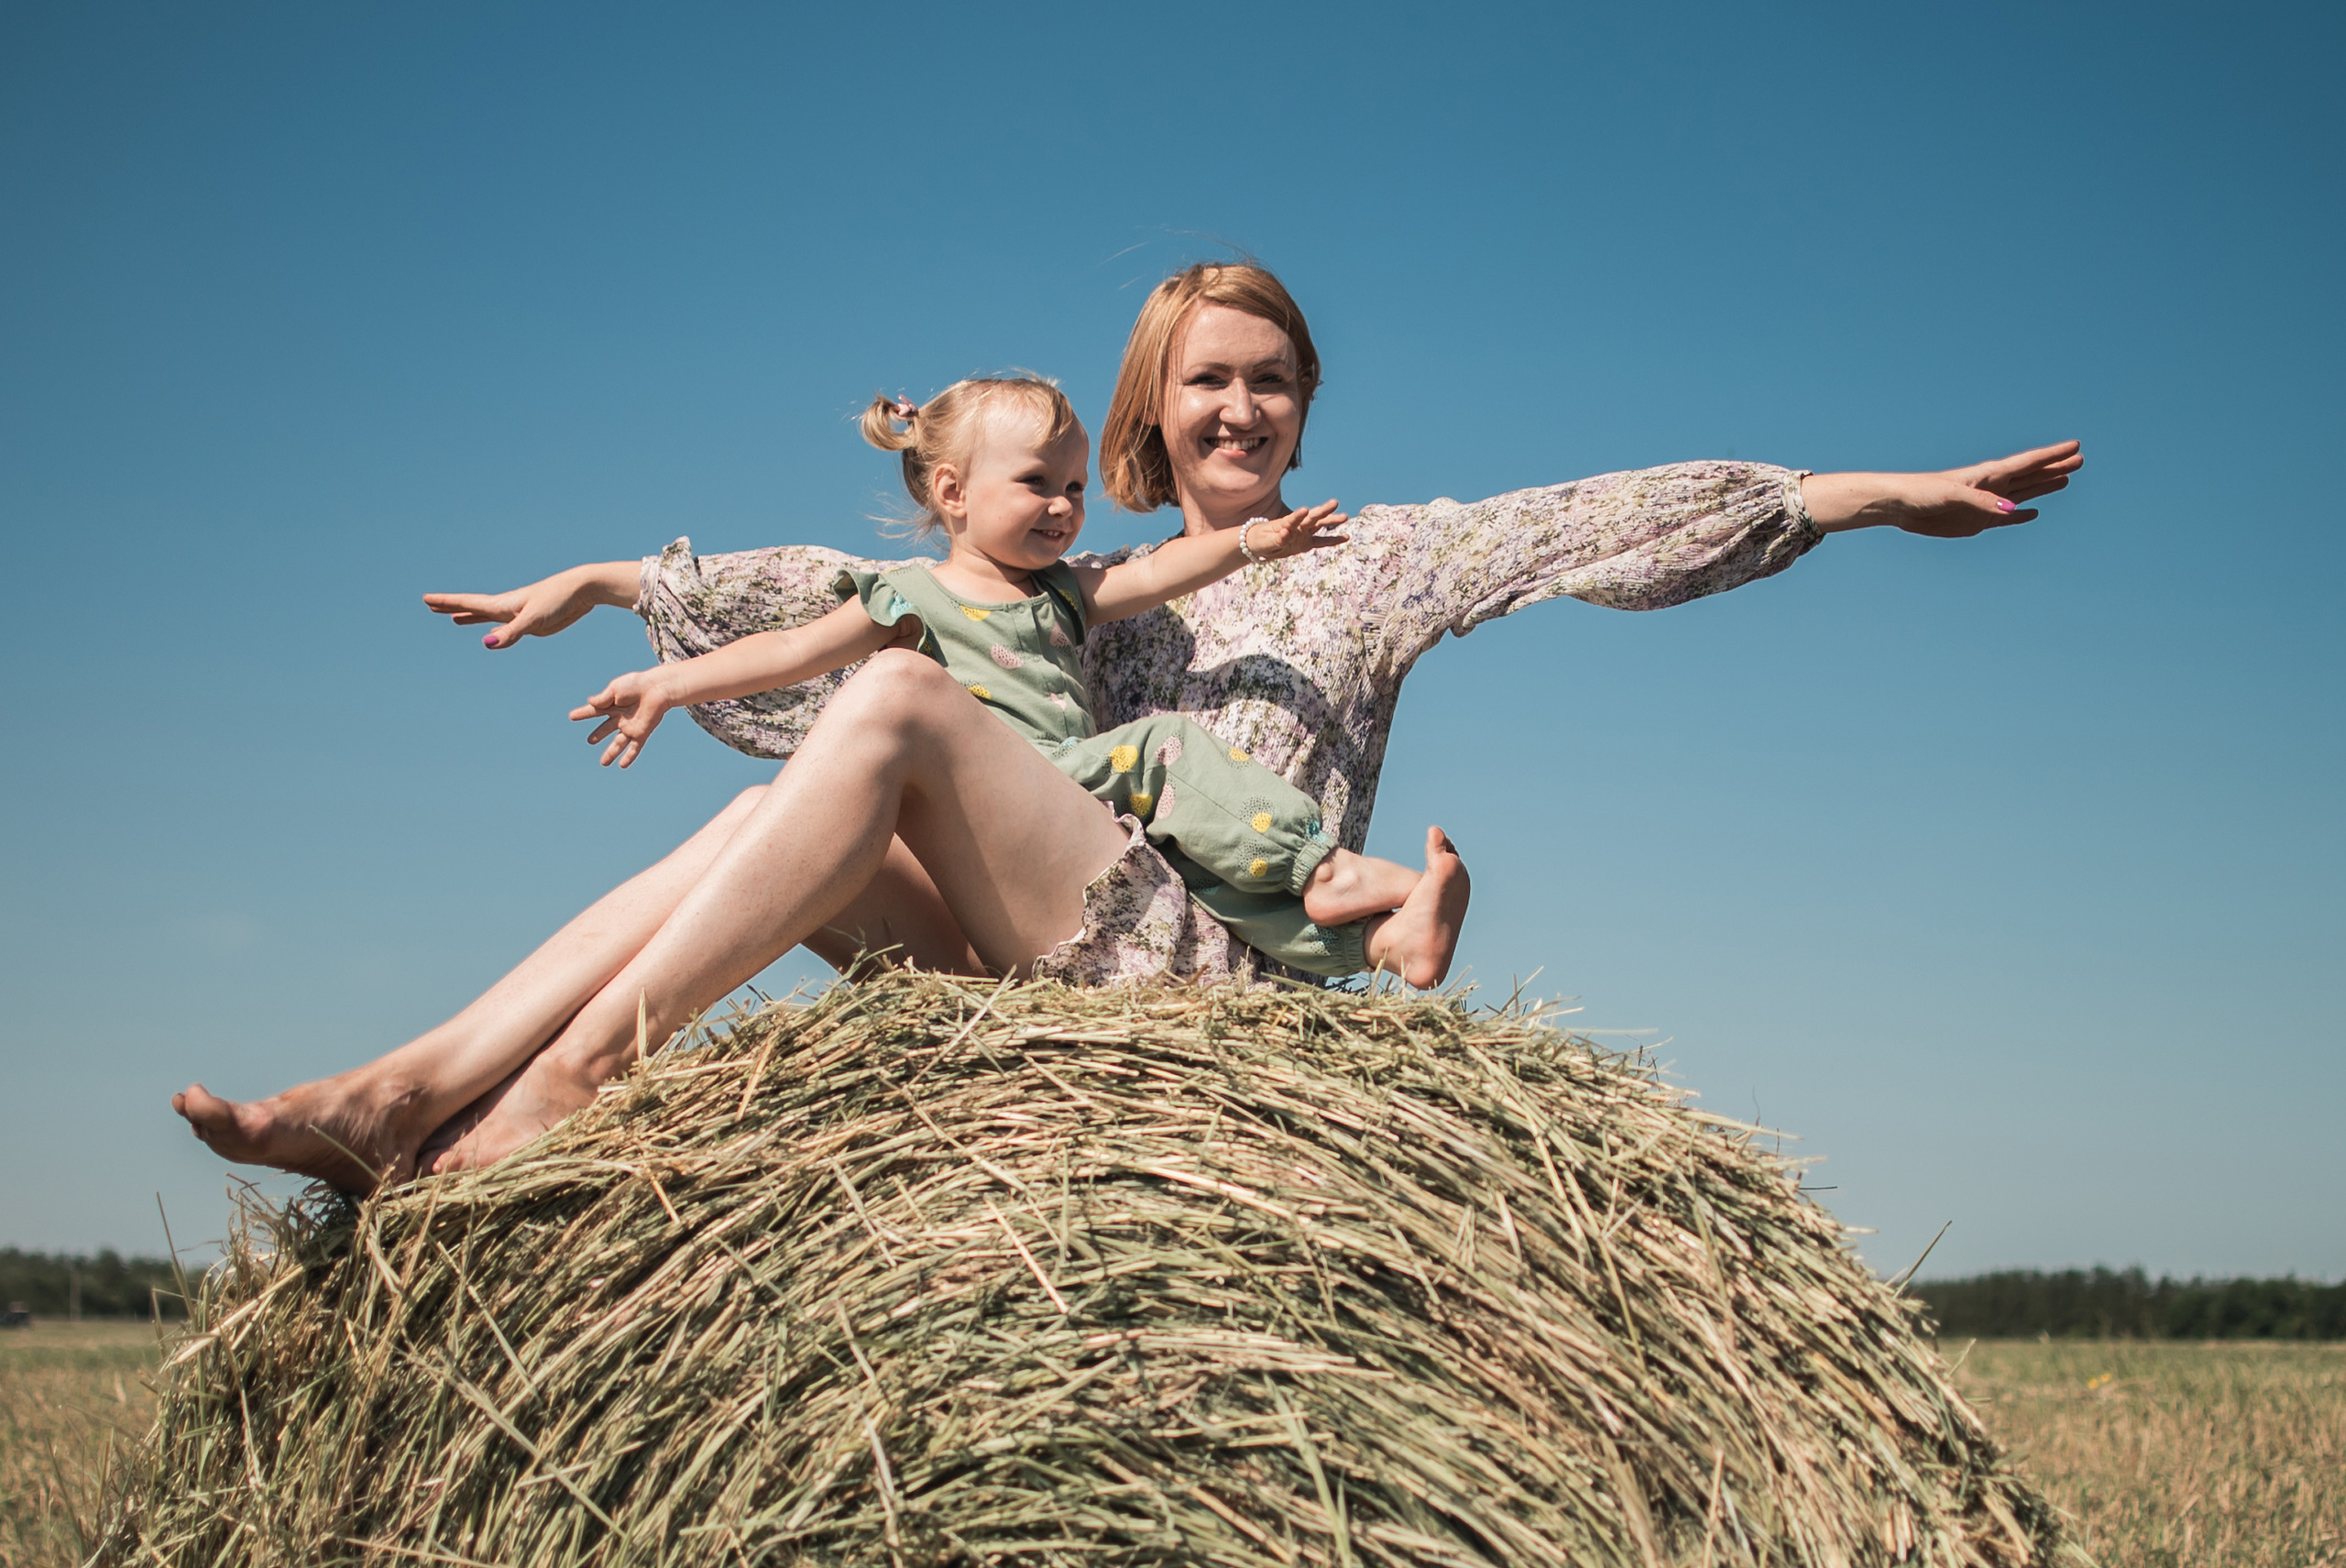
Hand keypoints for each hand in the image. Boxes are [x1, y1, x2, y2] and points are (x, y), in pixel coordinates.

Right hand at [424, 562, 636, 648]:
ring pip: (488, 617)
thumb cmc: (559, 599)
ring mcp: (519, 615)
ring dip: (470, 617)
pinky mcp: (533, 623)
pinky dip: (495, 630)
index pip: (468, 603)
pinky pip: (506, 628)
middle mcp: (507, 608)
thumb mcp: (534, 619)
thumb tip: (487, 643)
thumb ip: (511, 632)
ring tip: (454, 618)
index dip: (447, 602)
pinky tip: (492, 634)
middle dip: (451, 607)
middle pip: (473, 608)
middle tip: (430, 605)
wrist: (583, 591)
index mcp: (503, 604)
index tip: (426, 598)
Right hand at [571, 669, 674, 767]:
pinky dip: (629, 757)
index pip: (594, 710)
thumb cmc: (636, 685)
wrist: (657, 689)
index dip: (582, 713)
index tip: (572, 716)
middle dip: (598, 734)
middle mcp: (621, 717)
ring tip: (603, 763)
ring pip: (618, 743)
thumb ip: (602, 698)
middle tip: (590, 741)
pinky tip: (622, 766)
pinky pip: (634, 748)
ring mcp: (631, 726)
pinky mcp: (641, 732)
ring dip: (611, 753)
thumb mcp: (615, 689)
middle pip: (606, 728)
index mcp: (613, 704)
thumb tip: (590, 702)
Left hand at [1242, 499, 1350, 559]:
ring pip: (1319, 525)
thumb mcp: (1266, 542)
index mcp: (1285, 524)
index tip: (1305, 510)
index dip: (1298, 515)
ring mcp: (1303, 533)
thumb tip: (1287, 533)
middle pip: (1311, 517)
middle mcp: (1297, 526)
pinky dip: (1333, 540)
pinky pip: (1322, 542)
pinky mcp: (1306, 543)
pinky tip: (1346, 537)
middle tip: (1334, 503)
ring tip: (1345, 517)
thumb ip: (1278, 539)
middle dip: (1323, 511)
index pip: (1292, 519)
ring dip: (1331, 521)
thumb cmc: (1261, 540)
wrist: (1260, 543)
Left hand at [1805, 441, 2082, 536]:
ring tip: (2066, 479)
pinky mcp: (1975, 522)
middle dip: (2055, 467)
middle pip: (2031, 475)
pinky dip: (2020, 516)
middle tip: (2081, 459)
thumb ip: (1984, 503)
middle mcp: (1991, 487)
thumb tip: (2013, 510)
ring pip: (2023, 493)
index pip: (2028, 462)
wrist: (1898, 506)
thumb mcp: (1953, 496)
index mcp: (1988, 474)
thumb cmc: (1922, 492)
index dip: (2052, 454)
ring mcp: (1985, 504)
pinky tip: (2033, 514)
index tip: (2076, 445)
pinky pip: (2005, 518)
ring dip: (2044, 487)